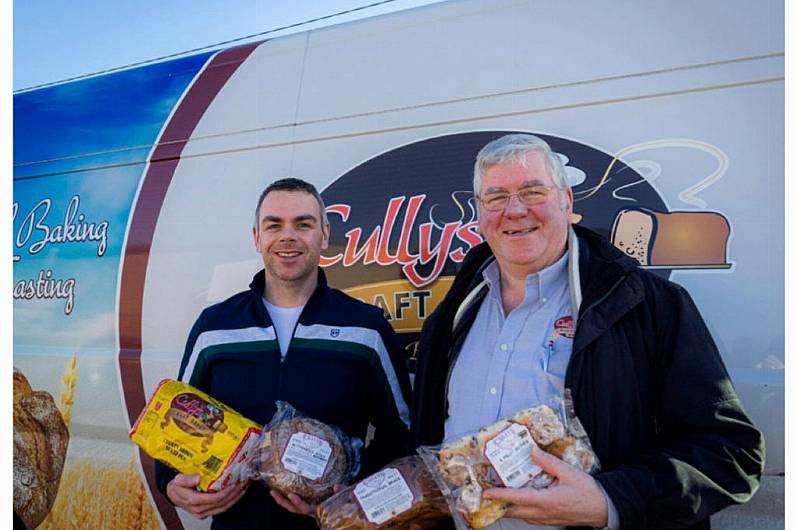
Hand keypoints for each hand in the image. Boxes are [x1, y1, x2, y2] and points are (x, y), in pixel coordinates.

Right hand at [166, 474, 246, 518]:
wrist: (173, 494)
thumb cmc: (176, 486)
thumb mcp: (178, 480)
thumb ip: (187, 479)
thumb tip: (198, 478)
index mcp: (192, 501)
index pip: (211, 499)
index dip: (223, 493)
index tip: (232, 484)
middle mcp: (198, 509)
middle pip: (220, 504)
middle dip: (233, 495)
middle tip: (242, 484)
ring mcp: (203, 512)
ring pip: (222, 508)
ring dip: (234, 498)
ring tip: (242, 488)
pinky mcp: (207, 512)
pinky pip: (221, 508)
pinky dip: (231, 501)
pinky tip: (237, 493)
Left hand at [270, 484, 343, 515]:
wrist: (348, 506)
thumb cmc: (347, 501)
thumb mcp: (346, 496)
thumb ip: (342, 492)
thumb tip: (336, 486)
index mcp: (319, 508)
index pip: (306, 508)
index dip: (298, 502)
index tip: (291, 494)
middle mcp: (312, 509)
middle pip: (294, 509)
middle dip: (283, 502)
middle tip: (274, 492)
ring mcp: (309, 506)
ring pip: (293, 506)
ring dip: (282, 500)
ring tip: (273, 491)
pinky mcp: (308, 501)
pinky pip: (296, 502)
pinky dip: (288, 497)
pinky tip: (283, 489)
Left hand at [483, 446, 607, 527]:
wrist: (603, 509)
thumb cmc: (588, 492)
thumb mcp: (569, 472)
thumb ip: (549, 462)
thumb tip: (532, 451)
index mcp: (548, 500)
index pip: (518, 498)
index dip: (500, 495)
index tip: (487, 493)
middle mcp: (544, 512)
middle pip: (515, 511)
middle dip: (499, 504)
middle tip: (488, 495)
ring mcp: (547, 519)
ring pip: (522, 515)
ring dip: (510, 508)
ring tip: (501, 496)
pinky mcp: (551, 520)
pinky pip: (531, 517)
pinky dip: (521, 510)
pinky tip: (522, 501)